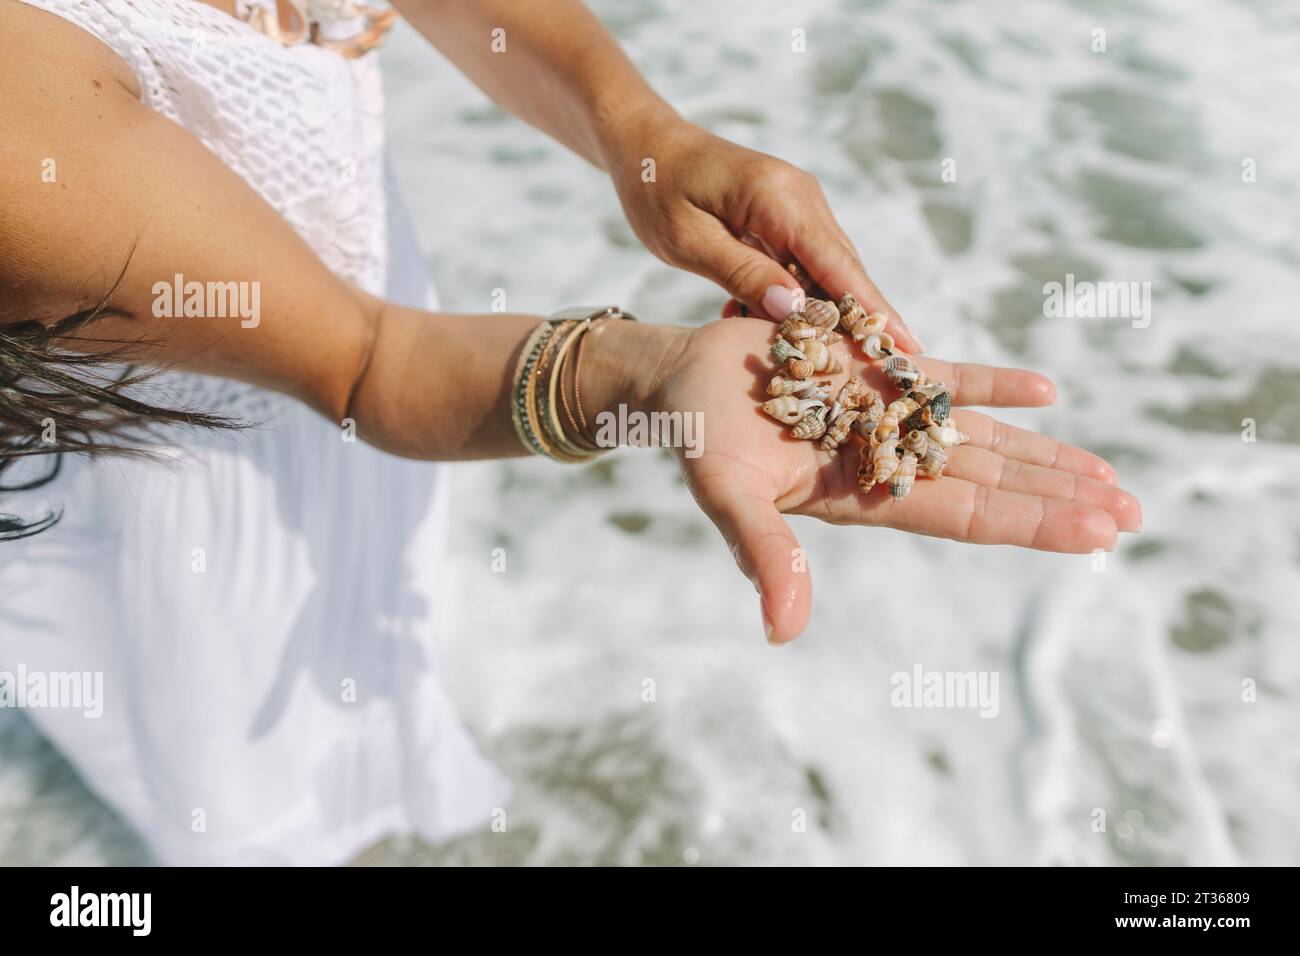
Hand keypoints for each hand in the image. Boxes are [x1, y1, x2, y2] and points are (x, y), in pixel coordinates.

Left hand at [604, 115, 923, 350]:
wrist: (647, 144)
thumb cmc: (657, 189)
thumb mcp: (688, 240)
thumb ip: (741, 273)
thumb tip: (792, 310)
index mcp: (779, 198)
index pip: (838, 264)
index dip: (873, 309)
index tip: (907, 346)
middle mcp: (801, 198)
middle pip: (844, 269)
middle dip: (864, 320)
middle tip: (888, 369)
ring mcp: (798, 204)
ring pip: (826, 270)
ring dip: (821, 313)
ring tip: (824, 358)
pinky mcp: (788, 215)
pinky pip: (804, 263)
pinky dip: (795, 296)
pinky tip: (768, 323)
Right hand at [651, 318, 1140, 644]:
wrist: (680, 382)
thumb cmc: (697, 440)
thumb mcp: (728, 496)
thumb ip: (764, 555)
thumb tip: (785, 632)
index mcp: (863, 497)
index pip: (964, 516)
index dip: (1031, 525)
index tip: (1096, 536)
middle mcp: (887, 461)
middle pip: (991, 483)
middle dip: (1059, 498)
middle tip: (1133, 513)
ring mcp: (886, 415)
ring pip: (983, 438)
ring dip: (1045, 453)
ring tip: (1109, 474)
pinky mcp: (877, 370)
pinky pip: (948, 377)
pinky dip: (995, 386)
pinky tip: (1048, 391)